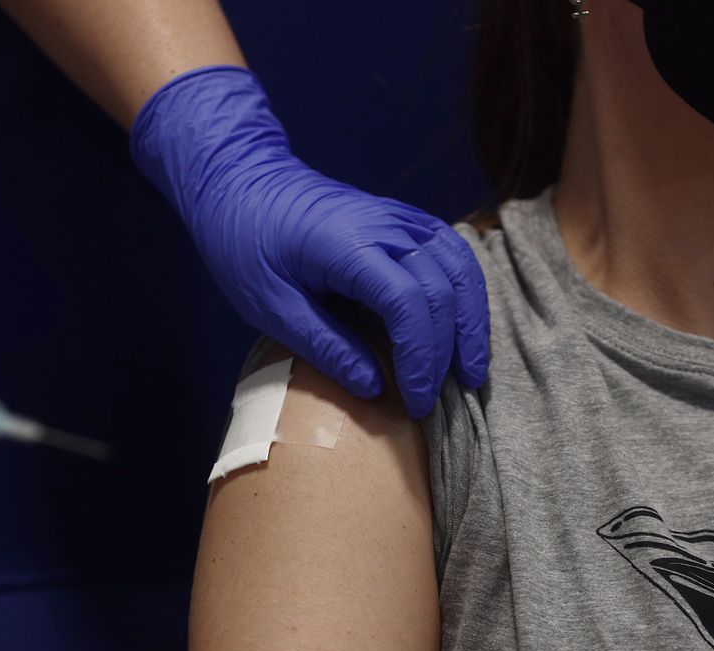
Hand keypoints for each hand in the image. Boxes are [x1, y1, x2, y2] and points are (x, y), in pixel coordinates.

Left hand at [131, 66, 488, 416]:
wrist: (242, 185)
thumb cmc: (245, 245)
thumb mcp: (271, 307)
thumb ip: (325, 347)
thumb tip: (374, 388)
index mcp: (347, 246)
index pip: (408, 304)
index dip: (419, 358)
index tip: (414, 402)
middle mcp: (386, 226)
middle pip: (442, 290)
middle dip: (447, 352)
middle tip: (436, 401)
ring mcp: (401, 218)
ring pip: (460, 268)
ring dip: (471, 323)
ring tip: (470, 372)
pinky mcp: (405, 220)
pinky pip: (452, 254)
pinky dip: (466, 293)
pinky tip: (463, 328)